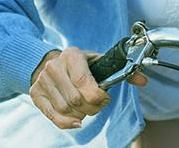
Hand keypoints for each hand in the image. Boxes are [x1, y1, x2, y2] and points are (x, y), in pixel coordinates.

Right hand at [28, 47, 144, 128]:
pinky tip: (76, 121)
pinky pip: (53, 116)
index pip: (84, 81)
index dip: (98, 96)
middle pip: (76, 99)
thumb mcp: (98, 62)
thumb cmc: (78, 65)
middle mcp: (54, 66)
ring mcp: (42, 81)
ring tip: (85, 109)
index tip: (104, 97)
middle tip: (96, 105)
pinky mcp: (36, 94)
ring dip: (81, 115)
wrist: (47, 62)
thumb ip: (121, 71)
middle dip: (92, 108)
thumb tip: (142, 80)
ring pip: (66, 109)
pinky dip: (67, 123)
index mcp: (72, 55)